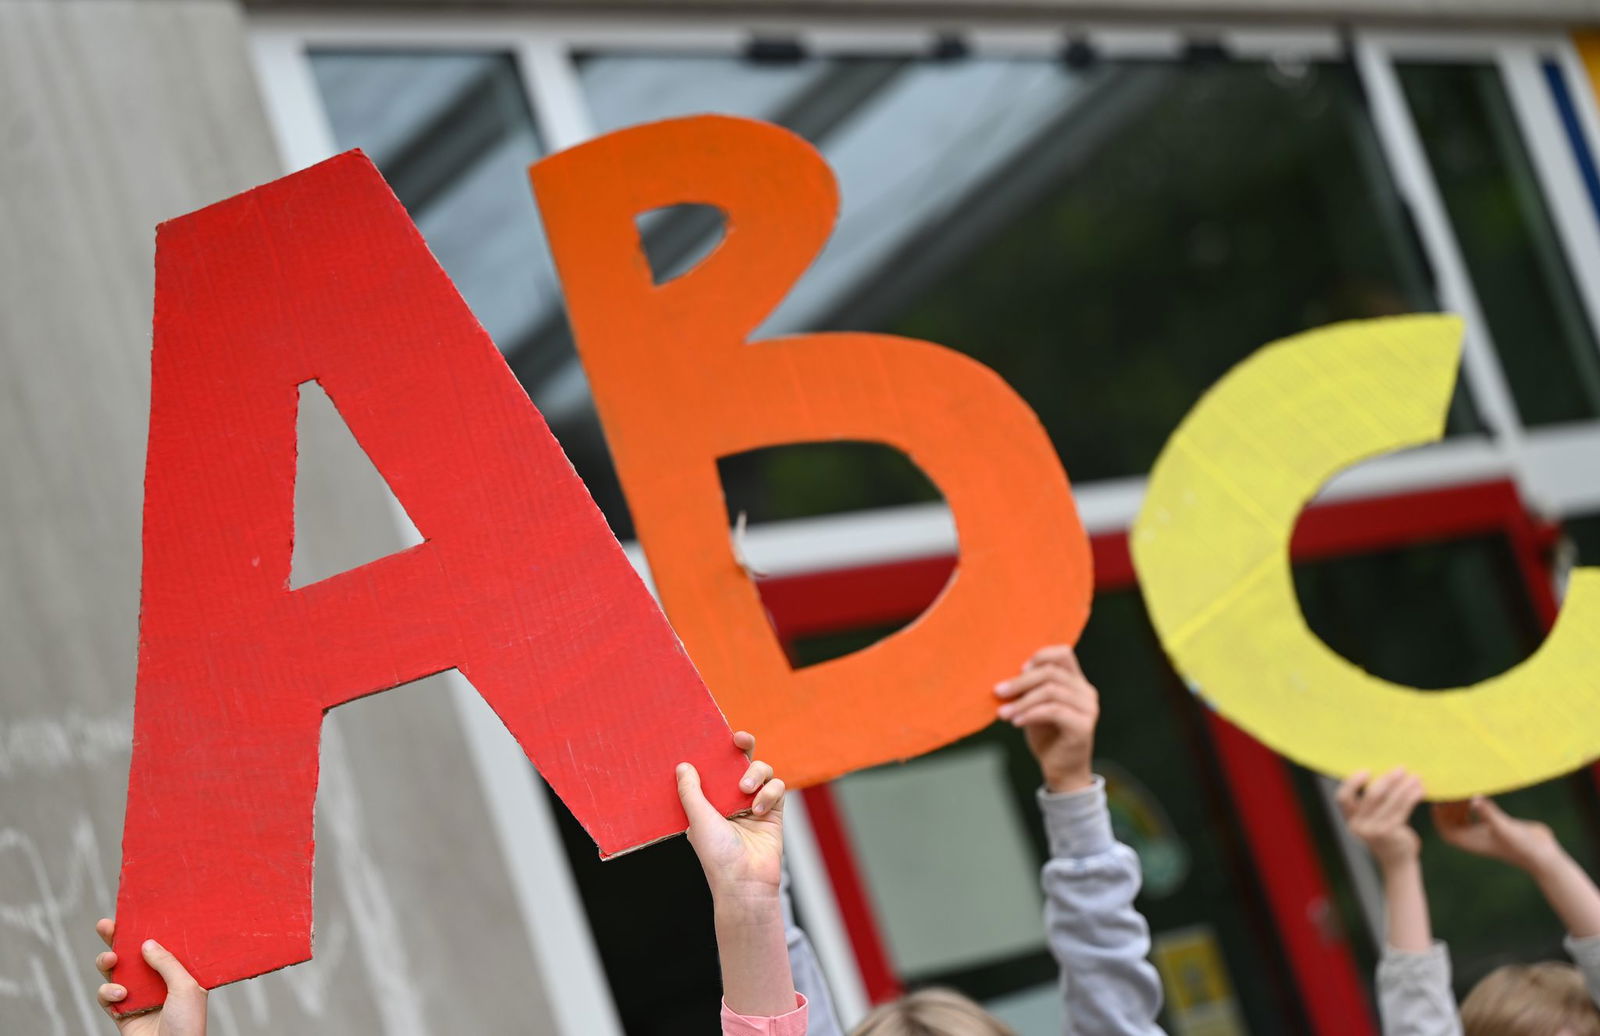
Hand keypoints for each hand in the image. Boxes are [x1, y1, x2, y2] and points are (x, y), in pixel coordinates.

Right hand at [93, 919, 206, 1035]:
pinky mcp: (122, 1012)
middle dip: (117, 938)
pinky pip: (106, 996)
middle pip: (133, 954)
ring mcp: (139, 996)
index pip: (162, 945)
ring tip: (111, 959)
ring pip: (116, 971)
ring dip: (108, 962)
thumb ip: (166, 963)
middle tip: (105, 925)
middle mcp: (158, 981)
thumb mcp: (185, 987)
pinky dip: (107, 993)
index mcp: (179, 972)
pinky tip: (120, 994)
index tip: (134, 912)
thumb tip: (147, 943)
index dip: (149, 929)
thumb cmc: (188, 1023)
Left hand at [677, 730, 785, 913]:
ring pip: (761, 770)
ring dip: (755, 774)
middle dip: (742, 747)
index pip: (713, 768)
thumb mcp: (697, 819)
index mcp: (709, 802)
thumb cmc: (717, 856)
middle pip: (740, 762)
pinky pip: (777, 787)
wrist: (746, 882)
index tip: (718, 736)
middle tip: (740, 739)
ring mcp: (753, 804)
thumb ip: (691, 791)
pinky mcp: (774, 811)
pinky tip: (759, 808)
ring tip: (745, 789)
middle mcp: (731, 800)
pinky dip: (769, 793)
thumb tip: (682, 766)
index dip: (716, 751)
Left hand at [995, 645, 1097, 792]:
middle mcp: (1086, 692)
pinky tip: (1015, 721)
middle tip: (998, 691)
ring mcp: (1088, 709)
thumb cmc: (1046, 736)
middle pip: (1051, 672)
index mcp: (1076, 682)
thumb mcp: (1034, 707)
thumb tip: (1006, 678)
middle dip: (1020, 681)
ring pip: (1051, 691)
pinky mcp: (1083, 726)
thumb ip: (1029, 690)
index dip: (1040, 656)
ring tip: (1003, 713)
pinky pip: (1053, 711)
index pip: (1063, 653)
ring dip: (1022, 701)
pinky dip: (1030, 714)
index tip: (1018, 669)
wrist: (1061, 771)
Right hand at [1336, 768, 1425, 870]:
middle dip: (1387, 780)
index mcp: (1350, 820)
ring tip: (1416, 778)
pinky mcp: (1388, 833)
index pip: (1343, 798)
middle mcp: (1357, 826)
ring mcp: (1372, 831)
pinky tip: (1419, 791)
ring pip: (1389, 801)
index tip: (1367, 770)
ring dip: (1404, 787)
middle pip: (1370, 796)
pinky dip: (1411, 798)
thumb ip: (1374, 803)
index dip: (1352, 783)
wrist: (1398, 863)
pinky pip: (1401, 810)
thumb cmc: (1388, 836)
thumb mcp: (1374, 820)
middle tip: (1401, 769)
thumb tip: (1388, 774)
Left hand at [1432, 797, 1560, 871]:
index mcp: (1472, 842)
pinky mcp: (1497, 826)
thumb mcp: (1504, 827)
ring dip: (1459, 805)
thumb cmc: (1523, 846)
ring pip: (1464, 818)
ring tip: (1462, 789)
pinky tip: (1478, 793)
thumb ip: (1489, 813)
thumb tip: (1474, 798)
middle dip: (1447, 808)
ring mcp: (1485, 832)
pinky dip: (1474, 804)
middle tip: (1451, 790)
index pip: (1446, 831)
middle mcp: (1476, 838)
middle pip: (1451, 823)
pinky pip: (1479, 814)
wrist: (1544, 855)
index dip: (1438, 817)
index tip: (1438, 800)